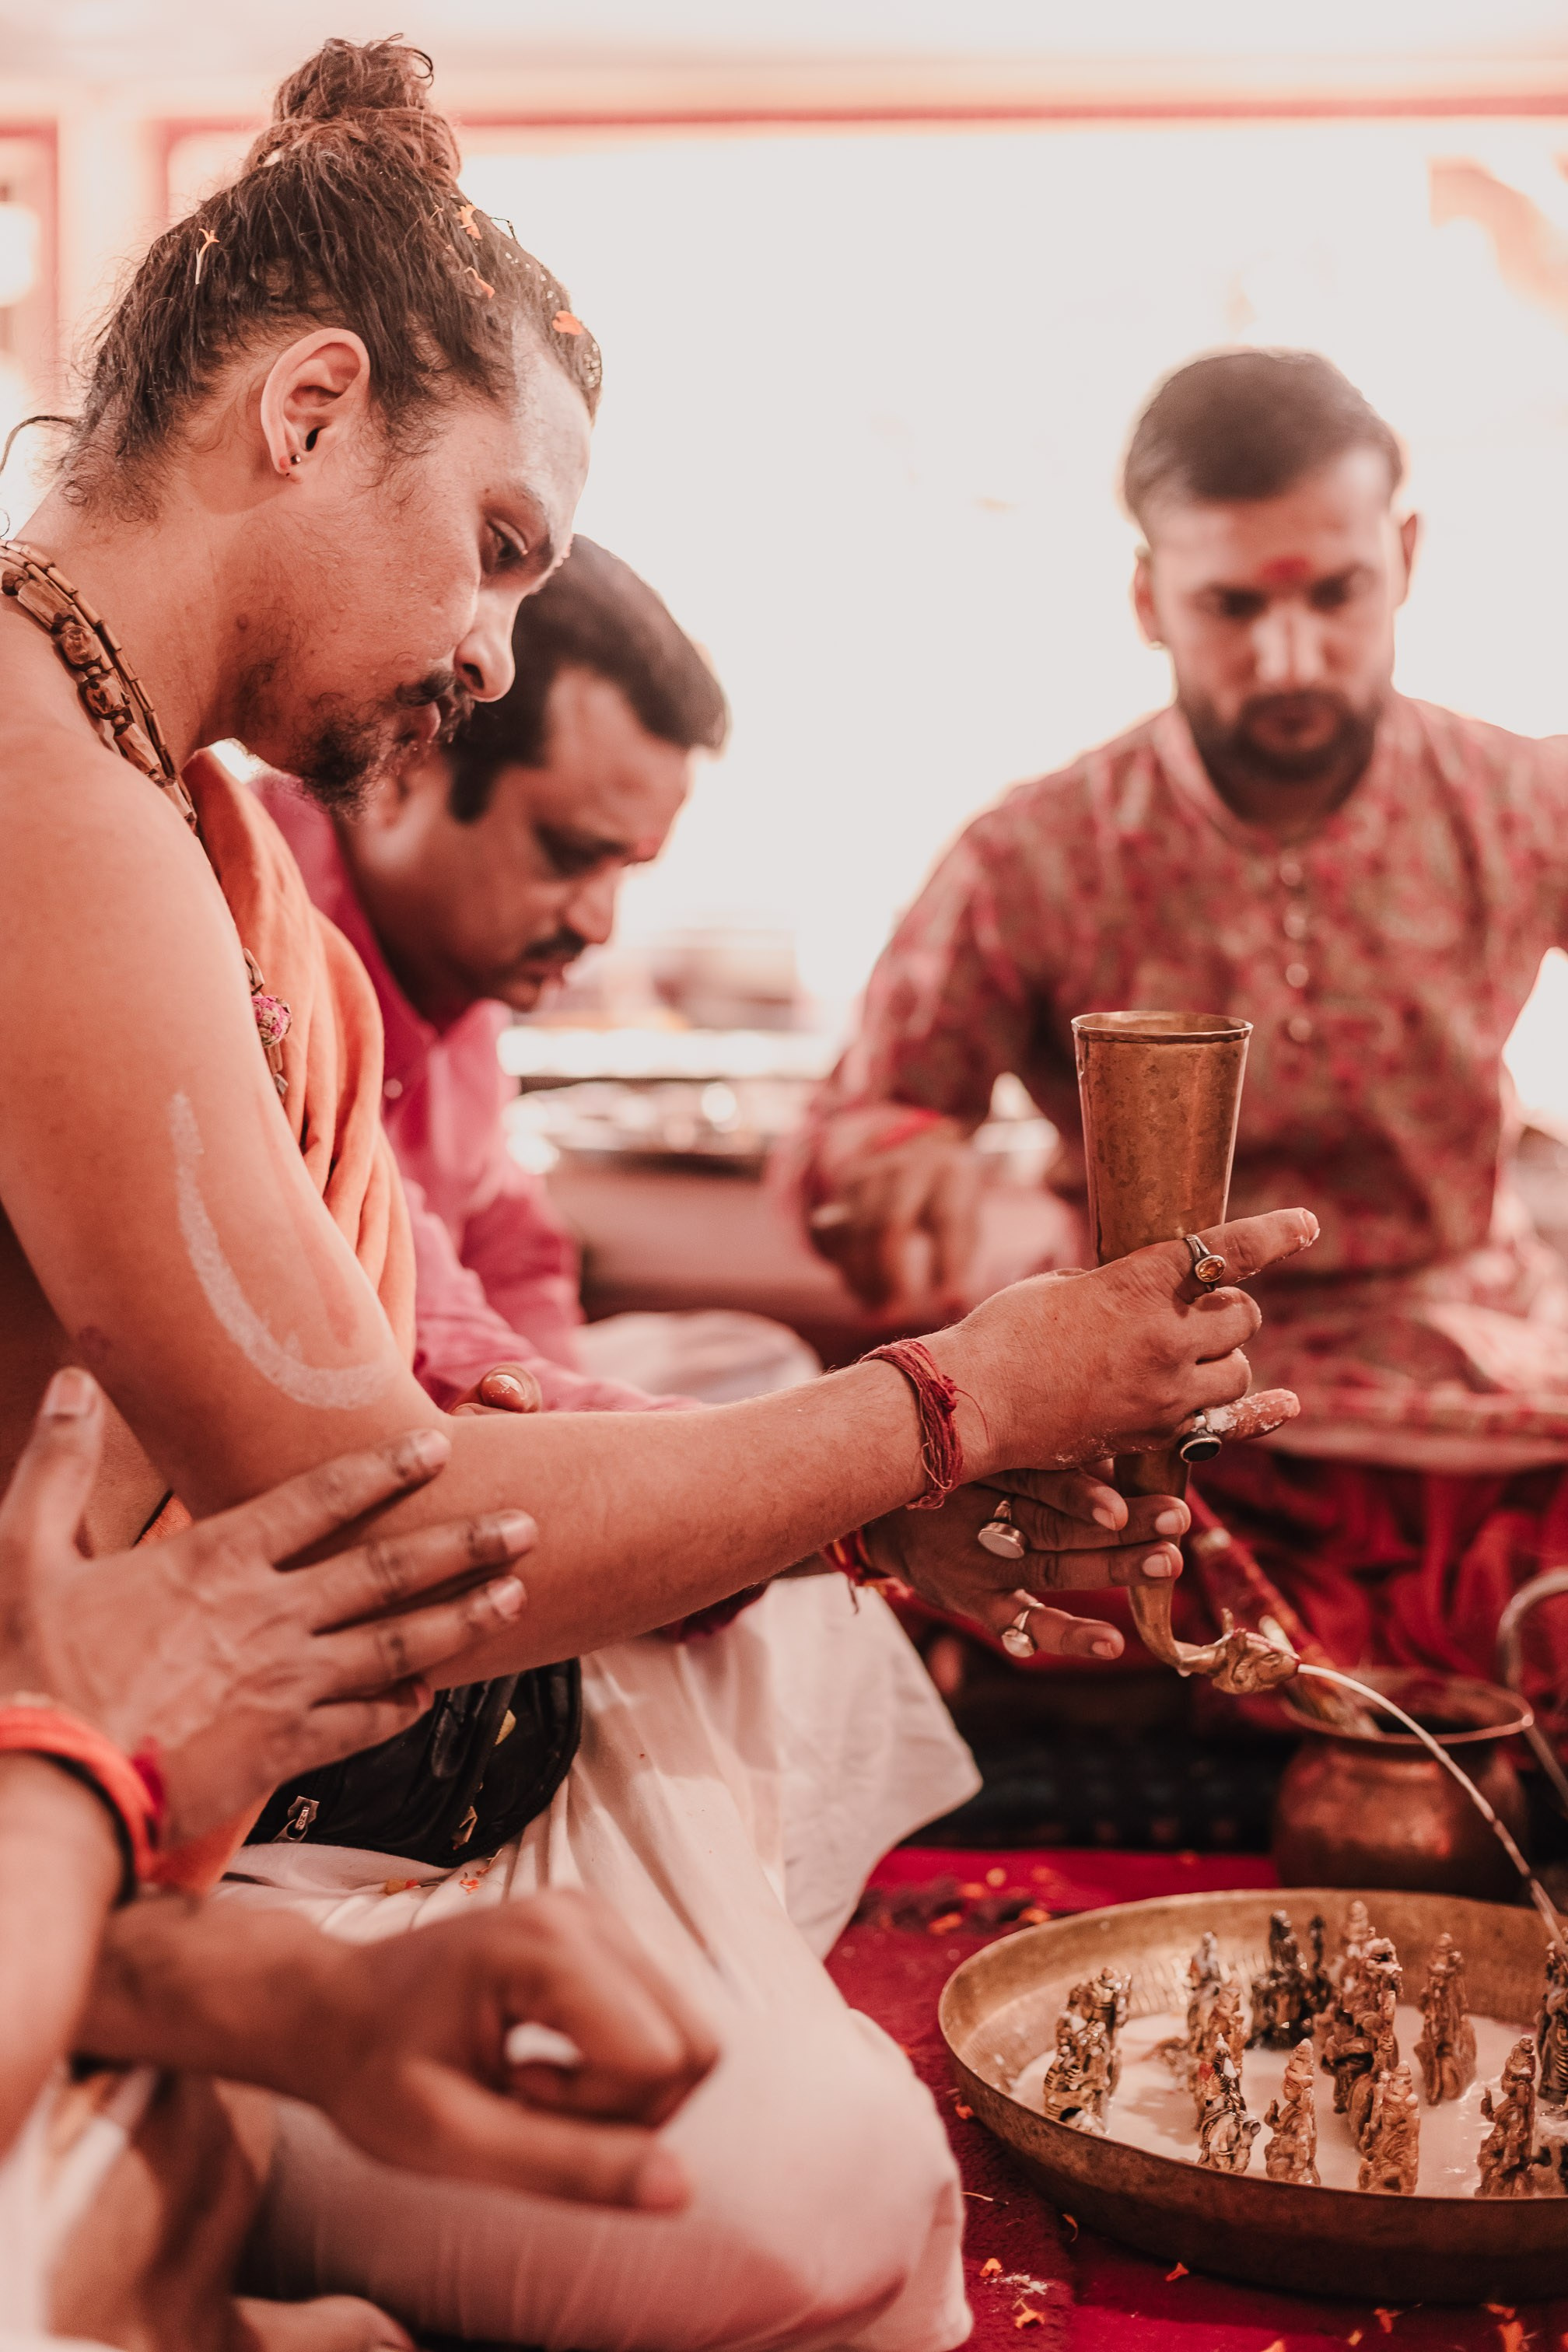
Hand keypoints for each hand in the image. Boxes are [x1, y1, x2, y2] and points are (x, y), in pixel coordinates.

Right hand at [0, 1368, 537, 1843]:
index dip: (385, 1470)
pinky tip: (429, 1699)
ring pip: (396, 1646)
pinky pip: (360, 1725)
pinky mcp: (280, 1753)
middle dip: (465, 1542)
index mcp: (215, 1561)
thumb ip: (55, 1466)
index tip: (440, 1448)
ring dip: (462, 1619)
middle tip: (528, 1524)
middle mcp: (268, 1617)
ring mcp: (283, 1688)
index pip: (320, 1500)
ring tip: (516, 1597)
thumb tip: (68, 1384)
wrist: (44, 1789)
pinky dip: (400, 1709)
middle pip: (387, 1570)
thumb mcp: (23, 1554)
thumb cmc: (29, 1672)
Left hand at [310, 1890, 717, 2208]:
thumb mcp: (451, 2140)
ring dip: (619, 2090)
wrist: (329, 2006)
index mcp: (548, 1945)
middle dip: (623, 2106)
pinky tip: (541, 2062)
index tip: (519, 2104)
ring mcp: (596, 1916)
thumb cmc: (372, 2072)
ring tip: (528, 2084)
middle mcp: (586, 1913)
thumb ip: (567, 2165)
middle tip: (528, 2103)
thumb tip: (681, 2189)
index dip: (603, 2116)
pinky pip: (659, 2020)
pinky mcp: (599, 1933)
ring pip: (684, 2035)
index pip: (661, 2061)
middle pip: (689, 2045)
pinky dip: (615, 2064)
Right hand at [807, 1113, 981, 1310]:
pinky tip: (861, 1291)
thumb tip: (951, 1307)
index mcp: (950, 1170)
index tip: (946, 1305)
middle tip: (894, 1315)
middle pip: (890, 1223)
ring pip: (856, 1230)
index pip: (945, 1218)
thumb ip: (961, 1257)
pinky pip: (836, 1231)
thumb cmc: (951, 1198)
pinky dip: (846, 1268)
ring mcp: (870, 1171)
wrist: (918, 1148)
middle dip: (890, 1275)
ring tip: (877, 1311)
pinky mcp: (845, 1185)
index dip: (946, 1264)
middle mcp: (907, 1165)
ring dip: (863, 1278)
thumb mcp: (969, 1215)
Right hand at [869, 1461, 1189, 1660]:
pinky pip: (1018, 1624)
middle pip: (1058, 1527)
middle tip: (1175, 1521)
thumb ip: (1048, 1453)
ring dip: (1113, 1569)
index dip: (1081, 1493)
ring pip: (1053, 1571)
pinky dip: (1059, 1634)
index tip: (1120, 1502)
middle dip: (1121, 1527)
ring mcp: (979, 1565)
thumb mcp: (987, 1451)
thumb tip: (1127, 1443)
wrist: (877, 1516)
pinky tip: (1106, 1643)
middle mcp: (983, 1518)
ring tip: (1167, 1564)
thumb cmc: (952, 1474)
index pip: (1039, 1482)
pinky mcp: (974, 1602)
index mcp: (989, 1472)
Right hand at [928, 1208, 1317, 1479]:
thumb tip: (1155, 1289)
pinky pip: (1227, 1424)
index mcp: (1138, 1284)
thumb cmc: (1005, 1333)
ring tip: (1190, 1356)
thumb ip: (1120, 1285)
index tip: (1306, 1225)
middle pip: (1241, 1318)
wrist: (975, 1403)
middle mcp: (1164, 1337)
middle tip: (1198, 1310)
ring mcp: (1164, 1391)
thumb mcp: (1065, 1286)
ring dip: (1224, 1357)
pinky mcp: (1155, 1433)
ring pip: (1237, 1370)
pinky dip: (1257, 1413)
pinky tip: (1285, 1404)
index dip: (1275, 1235)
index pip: (1227, 1251)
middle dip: (1228, 1309)